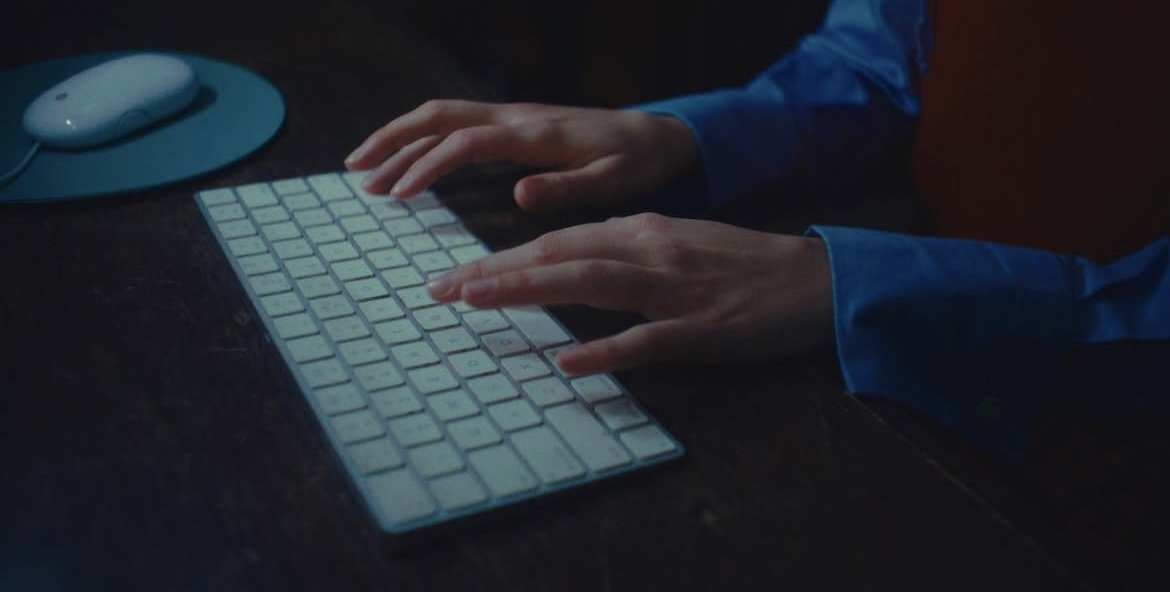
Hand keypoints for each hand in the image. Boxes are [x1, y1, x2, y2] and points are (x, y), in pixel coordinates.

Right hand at [344, 100, 697, 211]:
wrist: (658, 135)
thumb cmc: (636, 163)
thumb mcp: (612, 183)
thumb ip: (566, 188)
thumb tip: (517, 194)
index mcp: (534, 134)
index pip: (466, 143)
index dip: (428, 166)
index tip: (398, 194)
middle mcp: (516, 117)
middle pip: (439, 116)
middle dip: (392, 140)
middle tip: (357, 172)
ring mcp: (513, 117)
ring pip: (443, 116)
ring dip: (400, 138)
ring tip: (365, 169)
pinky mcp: (515, 124)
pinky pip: (458, 124)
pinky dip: (424, 139)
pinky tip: (408, 161)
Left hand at [426, 213, 834, 374]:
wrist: (811, 280)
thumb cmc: (741, 264)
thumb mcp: (678, 240)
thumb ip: (626, 244)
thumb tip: (576, 250)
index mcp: (641, 230)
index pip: (557, 241)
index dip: (502, 258)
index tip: (455, 275)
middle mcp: (648, 251)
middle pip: (558, 256)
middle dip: (494, 271)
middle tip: (439, 289)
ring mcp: (673, 291)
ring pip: (590, 284)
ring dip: (528, 290)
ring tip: (476, 302)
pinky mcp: (699, 329)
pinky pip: (645, 340)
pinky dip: (604, 350)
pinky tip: (567, 362)